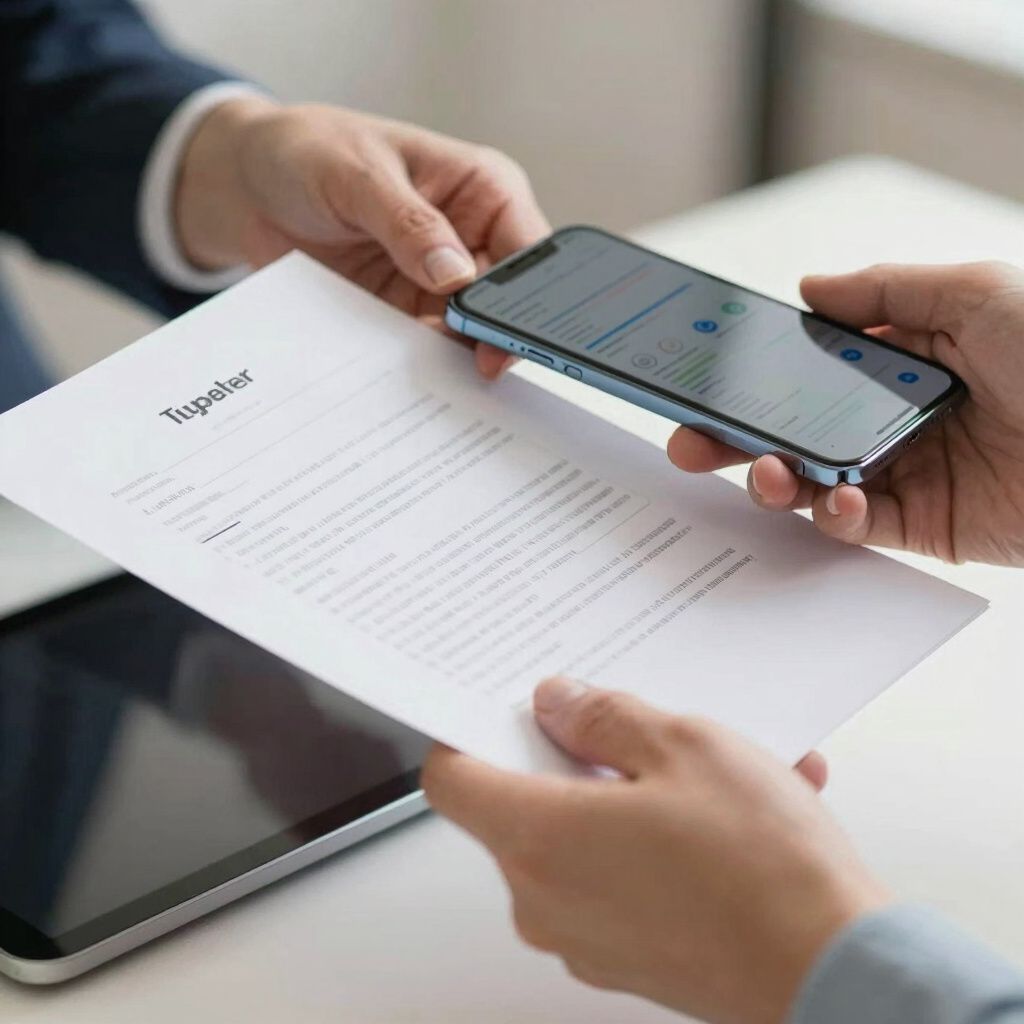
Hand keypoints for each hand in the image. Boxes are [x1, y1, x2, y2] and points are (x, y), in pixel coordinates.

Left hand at [175, 97, 549, 377]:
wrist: (247, 189)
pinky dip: (423, 365)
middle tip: (481, 364)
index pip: (529, 249)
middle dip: (497, 334)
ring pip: (473, 335)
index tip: (508, 329)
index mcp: (482, 190)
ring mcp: (441, 282)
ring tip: (436, 371)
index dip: (530, 294)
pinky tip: (410, 373)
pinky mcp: (407, 312)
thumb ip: (410, 224)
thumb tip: (456, 275)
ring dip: (458, 357)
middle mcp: (473, 239)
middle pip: (509, 303)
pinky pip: (428, 349)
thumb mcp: (358, 176)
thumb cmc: (309, 153)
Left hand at [423, 678, 886, 1023]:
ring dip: (636, 798)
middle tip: (639, 730)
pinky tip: (733, 816)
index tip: (506, 711)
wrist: (838, 972)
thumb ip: (603, 718)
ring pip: (585, 839)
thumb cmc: (762, 866)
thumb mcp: (682, 747)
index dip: (470, 735)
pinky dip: (661, 843)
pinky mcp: (628, 959)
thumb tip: (559, 704)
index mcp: (538, 839)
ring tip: (718, 771)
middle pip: (525, 805)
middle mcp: (546, 900)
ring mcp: (585, 938)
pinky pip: (623, 879)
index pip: (451, 779)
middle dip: (579, 759)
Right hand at [668, 262, 1023, 564]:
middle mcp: (895, 412)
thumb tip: (810, 287)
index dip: (757, 375)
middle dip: (737, 437)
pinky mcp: (920, 523)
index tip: (709, 381)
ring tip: (766, 473)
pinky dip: (833, 515)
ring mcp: (904, 469)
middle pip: (794, 427)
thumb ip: (887, 289)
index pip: (810, 366)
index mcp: (904, 356)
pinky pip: (854, 524)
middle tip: (690, 444)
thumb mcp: (976, 292)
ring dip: (774, 479)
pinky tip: (837, 499)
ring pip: (811, 480)